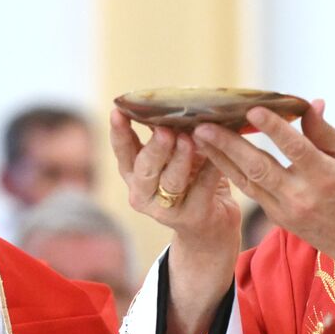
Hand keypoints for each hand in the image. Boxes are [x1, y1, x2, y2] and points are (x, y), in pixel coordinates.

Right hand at [110, 109, 240, 333]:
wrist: (210, 230)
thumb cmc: (190, 184)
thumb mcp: (174, 160)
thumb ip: (168, 138)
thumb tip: (172, 102)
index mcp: (134, 175)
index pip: (122, 151)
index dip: (119, 132)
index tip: (118, 111)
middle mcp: (142, 195)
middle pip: (144, 168)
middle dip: (155, 147)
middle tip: (165, 129)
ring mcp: (165, 210)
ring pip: (171, 181)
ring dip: (180, 159)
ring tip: (189, 140)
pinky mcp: (191, 218)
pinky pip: (201, 190)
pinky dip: (209, 172)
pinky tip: (216, 158)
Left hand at [193, 101, 334, 282]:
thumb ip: (326, 132)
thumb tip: (308, 104)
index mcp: (326, 177)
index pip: (295, 148)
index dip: (274, 127)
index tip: (252, 108)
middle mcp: (302, 197)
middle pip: (259, 167)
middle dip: (227, 145)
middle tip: (202, 126)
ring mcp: (286, 211)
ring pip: (247, 182)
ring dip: (220, 158)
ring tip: (198, 138)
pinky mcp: (278, 218)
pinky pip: (251, 192)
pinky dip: (232, 172)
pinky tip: (216, 154)